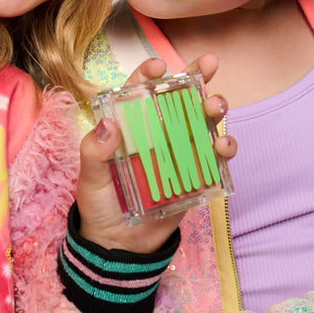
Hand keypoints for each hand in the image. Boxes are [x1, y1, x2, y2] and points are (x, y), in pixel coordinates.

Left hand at [76, 54, 235, 253]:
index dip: (150, 75)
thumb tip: (107, 124)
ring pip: (202, 123)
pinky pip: (214, 158)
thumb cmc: (100, 205)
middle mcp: (156, 135)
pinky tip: (223, 145)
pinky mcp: (195, 176)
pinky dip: (223, 148)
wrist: (119, 246)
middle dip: (197, 79)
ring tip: (216, 107)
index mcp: (129, 128)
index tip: (159, 65)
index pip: (139, 94)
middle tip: (209, 66)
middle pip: (179, 100)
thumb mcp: (90, 179)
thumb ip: (94, 153)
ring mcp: (178, 154)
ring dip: (214, 109)